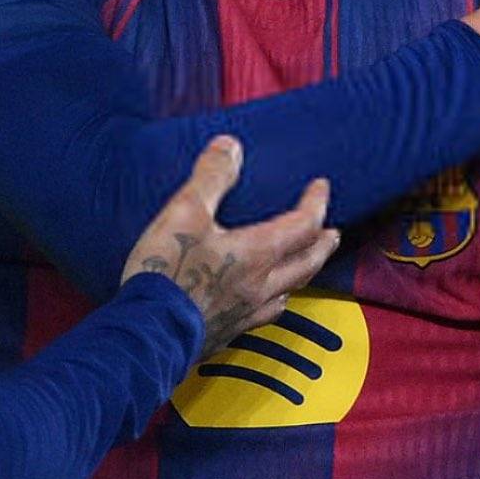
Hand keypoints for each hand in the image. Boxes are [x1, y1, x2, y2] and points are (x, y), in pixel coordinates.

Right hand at [122, 136, 338, 360]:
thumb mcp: (184, 212)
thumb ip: (211, 178)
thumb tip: (231, 147)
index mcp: (256, 253)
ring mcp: (247, 312)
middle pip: (307, 262)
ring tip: (305, 263)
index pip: (302, 225)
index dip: (315, 203)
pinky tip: (267, 300)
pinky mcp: (229, 331)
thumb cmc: (166, 270)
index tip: (320, 187)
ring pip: (290, 290)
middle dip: (322, 243)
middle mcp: (261, 285)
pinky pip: (266, 313)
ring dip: (303, 272)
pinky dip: (276, 299)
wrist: (147, 331)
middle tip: (332, 231)